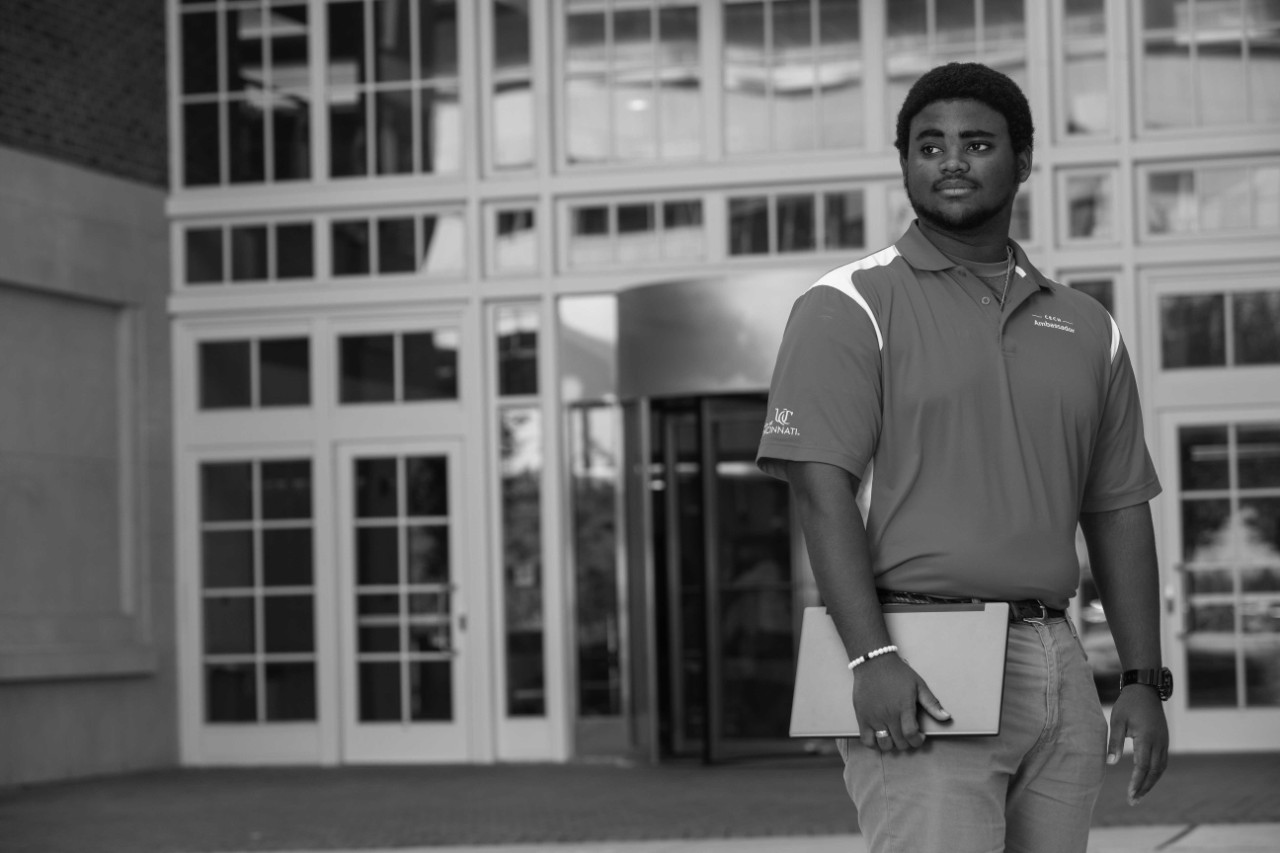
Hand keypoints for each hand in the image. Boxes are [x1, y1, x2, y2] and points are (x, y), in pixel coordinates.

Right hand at [853, 655, 950, 751]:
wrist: (874, 662)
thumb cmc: (897, 672)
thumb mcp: (918, 685)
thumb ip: (932, 703)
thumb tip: (946, 717)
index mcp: (903, 708)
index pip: (911, 735)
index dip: (917, 741)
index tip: (920, 737)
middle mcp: (888, 715)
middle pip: (899, 742)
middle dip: (907, 743)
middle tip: (908, 734)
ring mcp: (874, 717)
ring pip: (884, 744)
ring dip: (892, 744)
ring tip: (894, 736)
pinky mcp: (862, 716)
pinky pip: (866, 740)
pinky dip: (873, 743)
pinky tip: (879, 737)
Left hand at [1107, 685, 1168, 804]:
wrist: (1145, 689)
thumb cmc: (1128, 704)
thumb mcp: (1117, 721)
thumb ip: (1114, 742)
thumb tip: (1110, 763)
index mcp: (1147, 739)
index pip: (1142, 767)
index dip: (1136, 783)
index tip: (1129, 795)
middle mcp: (1159, 743)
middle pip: (1154, 772)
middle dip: (1144, 788)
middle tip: (1133, 801)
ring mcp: (1164, 742)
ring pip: (1160, 769)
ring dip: (1151, 783)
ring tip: (1139, 794)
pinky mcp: (1164, 740)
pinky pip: (1162, 762)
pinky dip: (1155, 773)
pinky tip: (1147, 779)